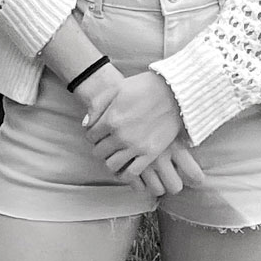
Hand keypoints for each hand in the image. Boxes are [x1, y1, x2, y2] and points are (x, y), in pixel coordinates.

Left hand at [81, 68, 206, 195]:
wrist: (174, 91)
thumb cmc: (144, 86)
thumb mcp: (117, 89)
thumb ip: (98, 106)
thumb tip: (86, 125)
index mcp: (111, 119)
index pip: (90, 136)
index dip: (93, 133)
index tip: (101, 131)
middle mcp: (121, 136)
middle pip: (99, 151)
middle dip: (101, 146)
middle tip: (108, 141)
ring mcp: (136, 146)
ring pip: (111, 165)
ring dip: (110, 159)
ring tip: (116, 152)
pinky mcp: (150, 154)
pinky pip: (131, 173)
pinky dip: (124, 174)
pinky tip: (125, 166)